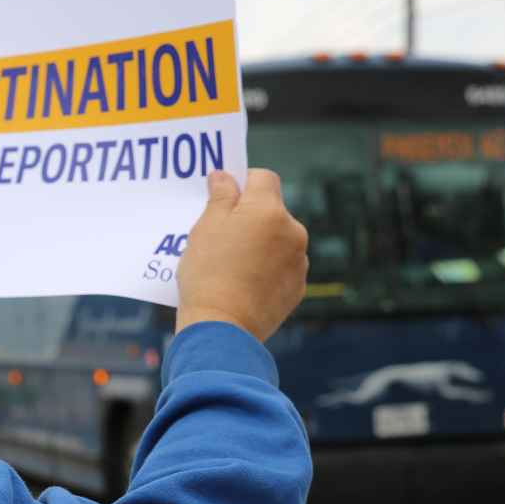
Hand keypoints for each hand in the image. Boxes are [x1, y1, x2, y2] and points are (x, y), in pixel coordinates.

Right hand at [175, 169, 308, 341]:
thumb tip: (225, 176)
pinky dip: (267, 268)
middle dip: (249, 216)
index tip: (223, 197)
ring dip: (260, 242)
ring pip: (278, 238)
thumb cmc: (209, 273)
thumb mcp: (205, 227)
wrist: (222, 327)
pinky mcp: (298, 287)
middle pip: (271, 209)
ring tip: (231, 264)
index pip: (263, 177)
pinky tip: (243, 282)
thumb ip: (220, 196)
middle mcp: (293, 231)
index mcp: (269, 210)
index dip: (242, 182)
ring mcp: (299, 261)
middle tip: (221, 236)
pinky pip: (282, 265)